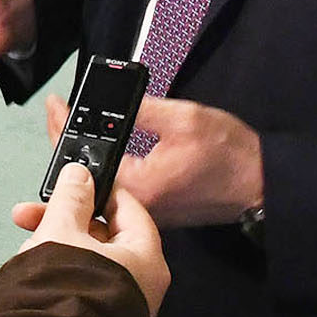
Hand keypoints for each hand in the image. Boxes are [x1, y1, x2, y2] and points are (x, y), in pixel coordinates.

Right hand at [12, 161, 167, 315]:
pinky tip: (30, 275)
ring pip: (87, 262)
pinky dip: (58, 274)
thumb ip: (70, 198)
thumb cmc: (65, 284)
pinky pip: (81, 286)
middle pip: (103, 236)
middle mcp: (141, 284)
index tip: (66, 182)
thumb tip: (80, 173)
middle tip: (24, 217)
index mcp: (145, 256)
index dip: (96, 189)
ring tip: (22, 251)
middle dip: (62, 221)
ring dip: (54, 248)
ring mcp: (121, 306)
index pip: (127, 208)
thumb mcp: (62, 231)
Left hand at [52, 93, 262, 229]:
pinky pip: (118, 195)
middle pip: (83, 181)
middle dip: (63, 150)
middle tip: (56, 117)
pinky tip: (99, 154)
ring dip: (83, 163)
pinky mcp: (156, 213)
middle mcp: (136, 210)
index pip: (83, 161)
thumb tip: (111, 101)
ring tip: (68, 133)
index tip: (54, 104)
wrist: (262, 184)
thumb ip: (141, 110)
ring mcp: (146, 215)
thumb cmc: (229, 154)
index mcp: (137, 188)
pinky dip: (105, 173)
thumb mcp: (183, 119)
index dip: (61, 130)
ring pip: (99, 190)